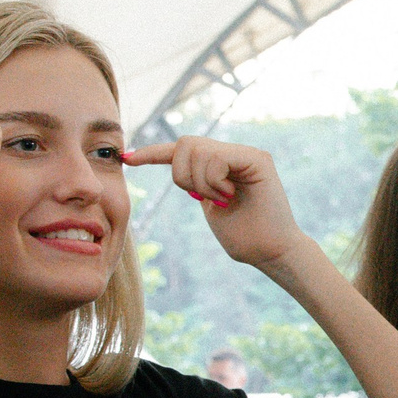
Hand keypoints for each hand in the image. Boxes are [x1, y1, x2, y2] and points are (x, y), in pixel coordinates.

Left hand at [123, 138, 302, 268]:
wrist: (271, 252)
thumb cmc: (244, 238)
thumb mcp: (210, 206)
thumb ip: (197, 184)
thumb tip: (177, 167)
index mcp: (220, 164)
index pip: (180, 151)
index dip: (152, 153)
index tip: (127, 159)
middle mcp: (233, 152)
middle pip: (185, 144)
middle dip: (182, 176)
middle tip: (203, 200)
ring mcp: (245, 153)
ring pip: (196, 150)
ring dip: (200, 183)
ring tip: (222, 200)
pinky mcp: (256, 158)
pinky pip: (215, 158)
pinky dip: (214, 181)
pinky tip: (230, 196)